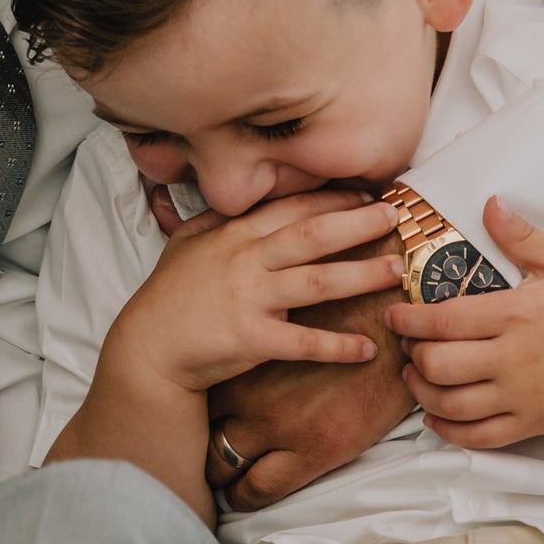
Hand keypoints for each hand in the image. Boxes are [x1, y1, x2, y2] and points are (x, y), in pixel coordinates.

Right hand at [98, 188, 401, 401]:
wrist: (148, 349)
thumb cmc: (168, 296)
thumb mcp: (186, 243)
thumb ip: (217, 220)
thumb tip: (241, 201)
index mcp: (234, 235)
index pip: (291, 208)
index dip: (332, 199)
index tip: (366, 194)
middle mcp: (246, 260)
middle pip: (313, 235)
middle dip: (357, 223)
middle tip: (395, 218)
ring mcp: (249, 299)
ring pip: (317, 282)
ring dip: (361, 275)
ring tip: (395, 271)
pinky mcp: (251, 339)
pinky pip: (303, 342)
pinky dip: (337, 346)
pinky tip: (367, 349)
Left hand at [206, 286, 416, 506]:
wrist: (398, 323)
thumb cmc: (348, 312)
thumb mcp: (291, 315)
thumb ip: (264, 336)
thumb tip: (247, 340)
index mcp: (242, 359)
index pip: (198, 398)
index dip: (193, 415)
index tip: (193, 425)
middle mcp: (249, 394)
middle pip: (203, 433)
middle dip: (199, 452)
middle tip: (199, 463)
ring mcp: (278, 426)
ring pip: (224, 467)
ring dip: (219, 480)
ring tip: (218, 488)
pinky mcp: (313, 450)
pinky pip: (261, 490)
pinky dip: (247, 498)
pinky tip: (245, 498)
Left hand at [386, 198, 543, 448]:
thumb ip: (522, 237)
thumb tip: (489, 203)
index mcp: (516, 314)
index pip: (442, 320)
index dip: (405, 320)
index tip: (392, 315)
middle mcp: (514, 358)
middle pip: (438, 364)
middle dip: (411, 355)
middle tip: (408, 344)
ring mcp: (522, 396)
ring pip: (450, 404)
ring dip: (421, 391)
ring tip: (415, 374)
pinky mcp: (531, 426)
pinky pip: (477, 437)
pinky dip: (447, 430)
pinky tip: (435, 414)